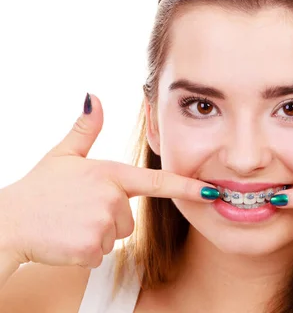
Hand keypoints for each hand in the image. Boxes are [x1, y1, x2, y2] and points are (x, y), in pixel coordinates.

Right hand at [0, 94, 217, 268]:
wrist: (7, 223)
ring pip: (115, 236)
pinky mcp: (90, 248)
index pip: (157, 182)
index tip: (213, 192)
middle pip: (129, 218)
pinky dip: (85, 250)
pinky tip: (66, 239)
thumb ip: (86, 129)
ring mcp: (102, 224)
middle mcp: (111, 198)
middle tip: (78, 210)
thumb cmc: (38, 189)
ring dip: (97, 234)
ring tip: (71, 223)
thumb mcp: (63, 155)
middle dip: (109, 218)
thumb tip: (94, 97)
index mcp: (110, 174)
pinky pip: (100, 254)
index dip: (187, 187)